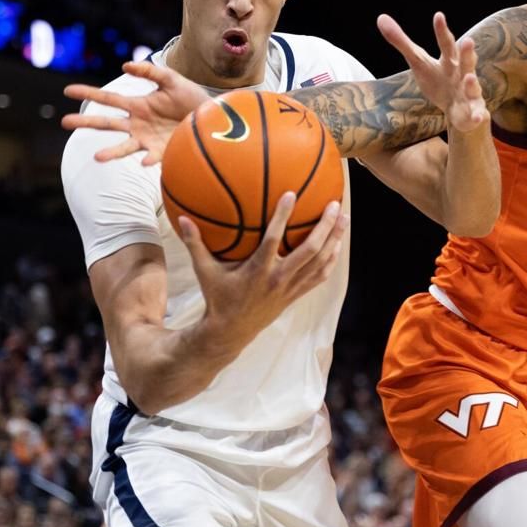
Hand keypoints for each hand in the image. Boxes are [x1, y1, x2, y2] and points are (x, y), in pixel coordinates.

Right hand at [60, 62, 210, 164]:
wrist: (211, 117)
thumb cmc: (190, 98)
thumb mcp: (171, 80)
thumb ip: (150, 71)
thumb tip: (125, 65)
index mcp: (137, 106)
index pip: (108, 99)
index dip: (88, 93)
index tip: (67, 90)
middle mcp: (137, 124)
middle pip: (107, 123)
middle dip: (86, 123)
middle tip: (65, 122)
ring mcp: (147, 140)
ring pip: (124, 146)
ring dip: (111, 152)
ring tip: (97, 157)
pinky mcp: (162, 152)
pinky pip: (152, 157)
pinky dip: (148, 160)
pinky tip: (144, 161)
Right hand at [178, 192, 349, 348]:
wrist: (230, 332)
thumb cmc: (217, 298)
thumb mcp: (204, 272)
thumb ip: (195, 244)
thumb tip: (181, 219)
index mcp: (257, 271)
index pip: (273, 240)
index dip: (282, 217)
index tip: (291, 194)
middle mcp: (279, 279)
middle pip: (309, 251)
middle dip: (325, 227)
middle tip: (335, 204)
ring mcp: (290, 288)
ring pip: (320, 262)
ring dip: (335, 240)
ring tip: (345, 218)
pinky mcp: (296, 295)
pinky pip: (320, 276)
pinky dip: (330, 260)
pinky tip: (338, 245)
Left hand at [376, 12, 488, 132]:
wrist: (457, 111)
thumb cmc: (438, 80)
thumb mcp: (418, 62)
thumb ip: (402, 42)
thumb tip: (380, 17)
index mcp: (450, 60)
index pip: (446, 43)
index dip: (442, 31)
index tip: (438, 16)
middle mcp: (463, 74)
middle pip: (466, 61)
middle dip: (467, 52)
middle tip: (468, 40)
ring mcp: (470, 93)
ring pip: (473, 87)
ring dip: (473, 83)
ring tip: (470, 78)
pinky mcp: (474, 112)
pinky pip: (477, 114)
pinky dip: (478, 115)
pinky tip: (478, 118)